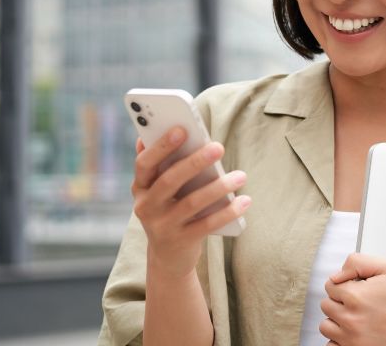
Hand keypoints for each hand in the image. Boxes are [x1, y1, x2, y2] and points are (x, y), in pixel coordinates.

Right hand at [130, 128, 250, 278]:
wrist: (168, 257)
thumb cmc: (168, 210)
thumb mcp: (158, 190)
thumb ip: (160, 165)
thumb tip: (150, 134)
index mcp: (140, 188)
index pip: (144, 164)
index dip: (161, 146)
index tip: (182, 128)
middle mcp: (146, 207)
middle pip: (170, 181)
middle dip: (195, 162)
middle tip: (219, 147)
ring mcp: (163, 226)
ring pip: (192, 203)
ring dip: (218, 187)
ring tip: (241, 175)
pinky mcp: (182, 241)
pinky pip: (207, 224)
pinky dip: (228, 212)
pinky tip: (244, 200)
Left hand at [319, 253, 385, 345]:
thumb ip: (358, 263)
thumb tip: (337, 274)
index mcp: (356, 297)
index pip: (330, 285)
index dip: (345, 283)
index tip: (357, 287)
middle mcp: (350, 320)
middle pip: (326, 305)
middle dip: (340, 300)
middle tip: (360, 302)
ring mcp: (351, 340)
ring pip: (326, 326)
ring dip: (337, 320)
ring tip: (356, 316)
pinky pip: (331, 345)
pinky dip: (339, 339)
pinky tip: (353, 332)